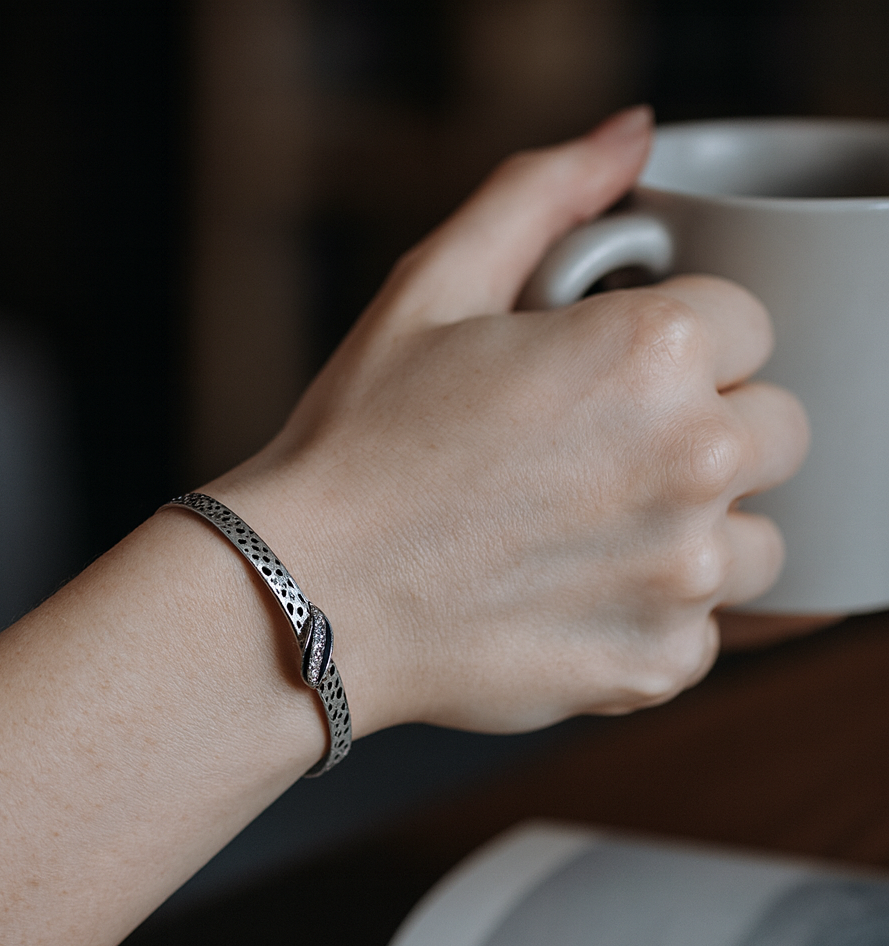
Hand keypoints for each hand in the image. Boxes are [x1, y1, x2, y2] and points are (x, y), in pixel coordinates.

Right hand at [209, 107, 809, 736]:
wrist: (305, 592)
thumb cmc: (360, 444)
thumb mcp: (433, 288)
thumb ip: (541, 196)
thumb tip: (626, 141)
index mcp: (650, 352)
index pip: (749, 325)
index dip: (680, 347)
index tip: (613, 380)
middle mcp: (690, 461)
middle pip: (778, 430)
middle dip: (706, 430)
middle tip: (601, 455)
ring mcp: (681, 576)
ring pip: (758, 541)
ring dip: (695, 531)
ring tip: (588, 533)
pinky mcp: (656, 665)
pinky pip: (702, 632)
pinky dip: (652, 618)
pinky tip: (569, 597)